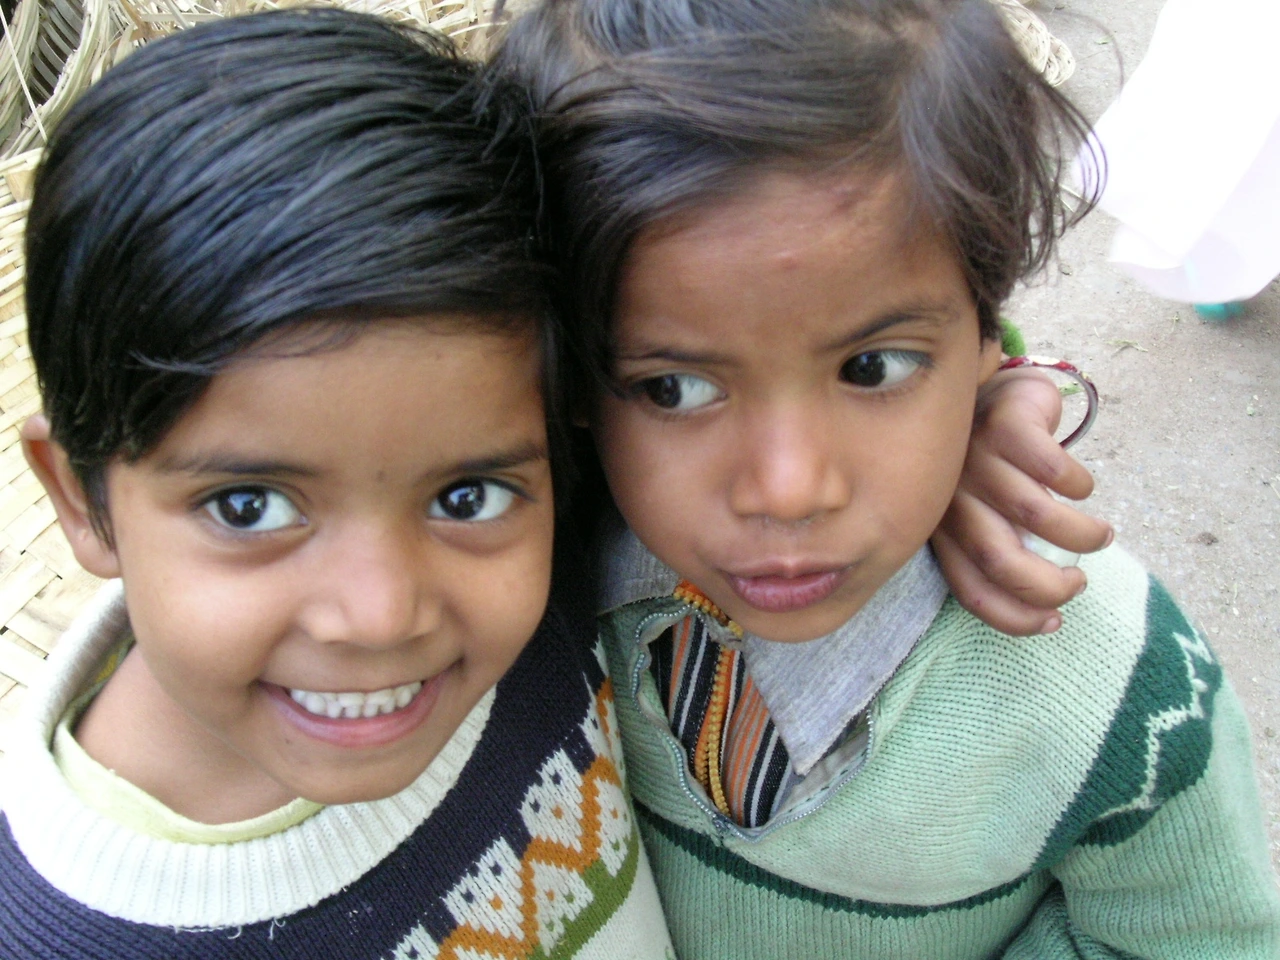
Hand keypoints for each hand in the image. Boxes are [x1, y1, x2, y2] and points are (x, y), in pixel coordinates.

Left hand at [932, 367, 1112, 634]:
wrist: (991, 390)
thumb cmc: (995, 468)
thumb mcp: (985, 514)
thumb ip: (1001, 552)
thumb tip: (1047, 607)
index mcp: (944, 529)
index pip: (971, 588)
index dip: (1016, 617)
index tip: (1054, 621)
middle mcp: (952, 496)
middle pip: (1000, 559)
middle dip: (1050, 586)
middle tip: (1079, 582)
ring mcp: (976, 457)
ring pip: (1034, 514)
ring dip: (1079, 535)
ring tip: (1101, 535)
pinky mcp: (1005, 424)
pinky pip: (1051, 467)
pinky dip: (1078, 485)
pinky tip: (1083, 488)